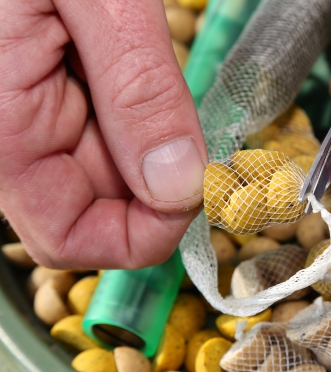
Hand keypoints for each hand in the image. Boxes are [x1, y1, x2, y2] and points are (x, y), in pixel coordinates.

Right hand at [0, 0, 207, 269]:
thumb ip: (136, 92)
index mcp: (2, 132)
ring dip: (159, 145)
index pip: (71, 237)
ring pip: (112, 173)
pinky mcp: (52, 96)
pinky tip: (149, 71)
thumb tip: (179, 183)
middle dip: (163, 183)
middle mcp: (12, 139)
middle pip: (101, 209)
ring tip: (165, 78)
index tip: (199, 192)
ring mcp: (33, 119)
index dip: (143, 233)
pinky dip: (146, 117)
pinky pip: (108, 132)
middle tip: (207, 135)